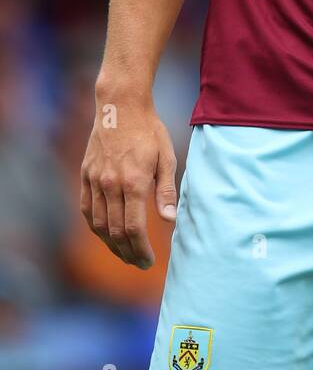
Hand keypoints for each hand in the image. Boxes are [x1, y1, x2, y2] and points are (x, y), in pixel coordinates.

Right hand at [80, 97, 177, 268]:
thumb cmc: (149, 131)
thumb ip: (167, 190)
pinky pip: (86, 209)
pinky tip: (106, 234)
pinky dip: (95, 227)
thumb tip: (170, 219)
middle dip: (128, 253)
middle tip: (139, 263)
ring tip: (125, 254)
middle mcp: (110, 185)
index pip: (134, 229)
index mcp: (134, 182)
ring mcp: (95, 180)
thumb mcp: (166, 157)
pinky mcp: (85, 175)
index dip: (141, 250)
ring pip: (98, 225)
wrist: (120, 106)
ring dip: (111, 245)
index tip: (149, 261)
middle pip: (115, 232)